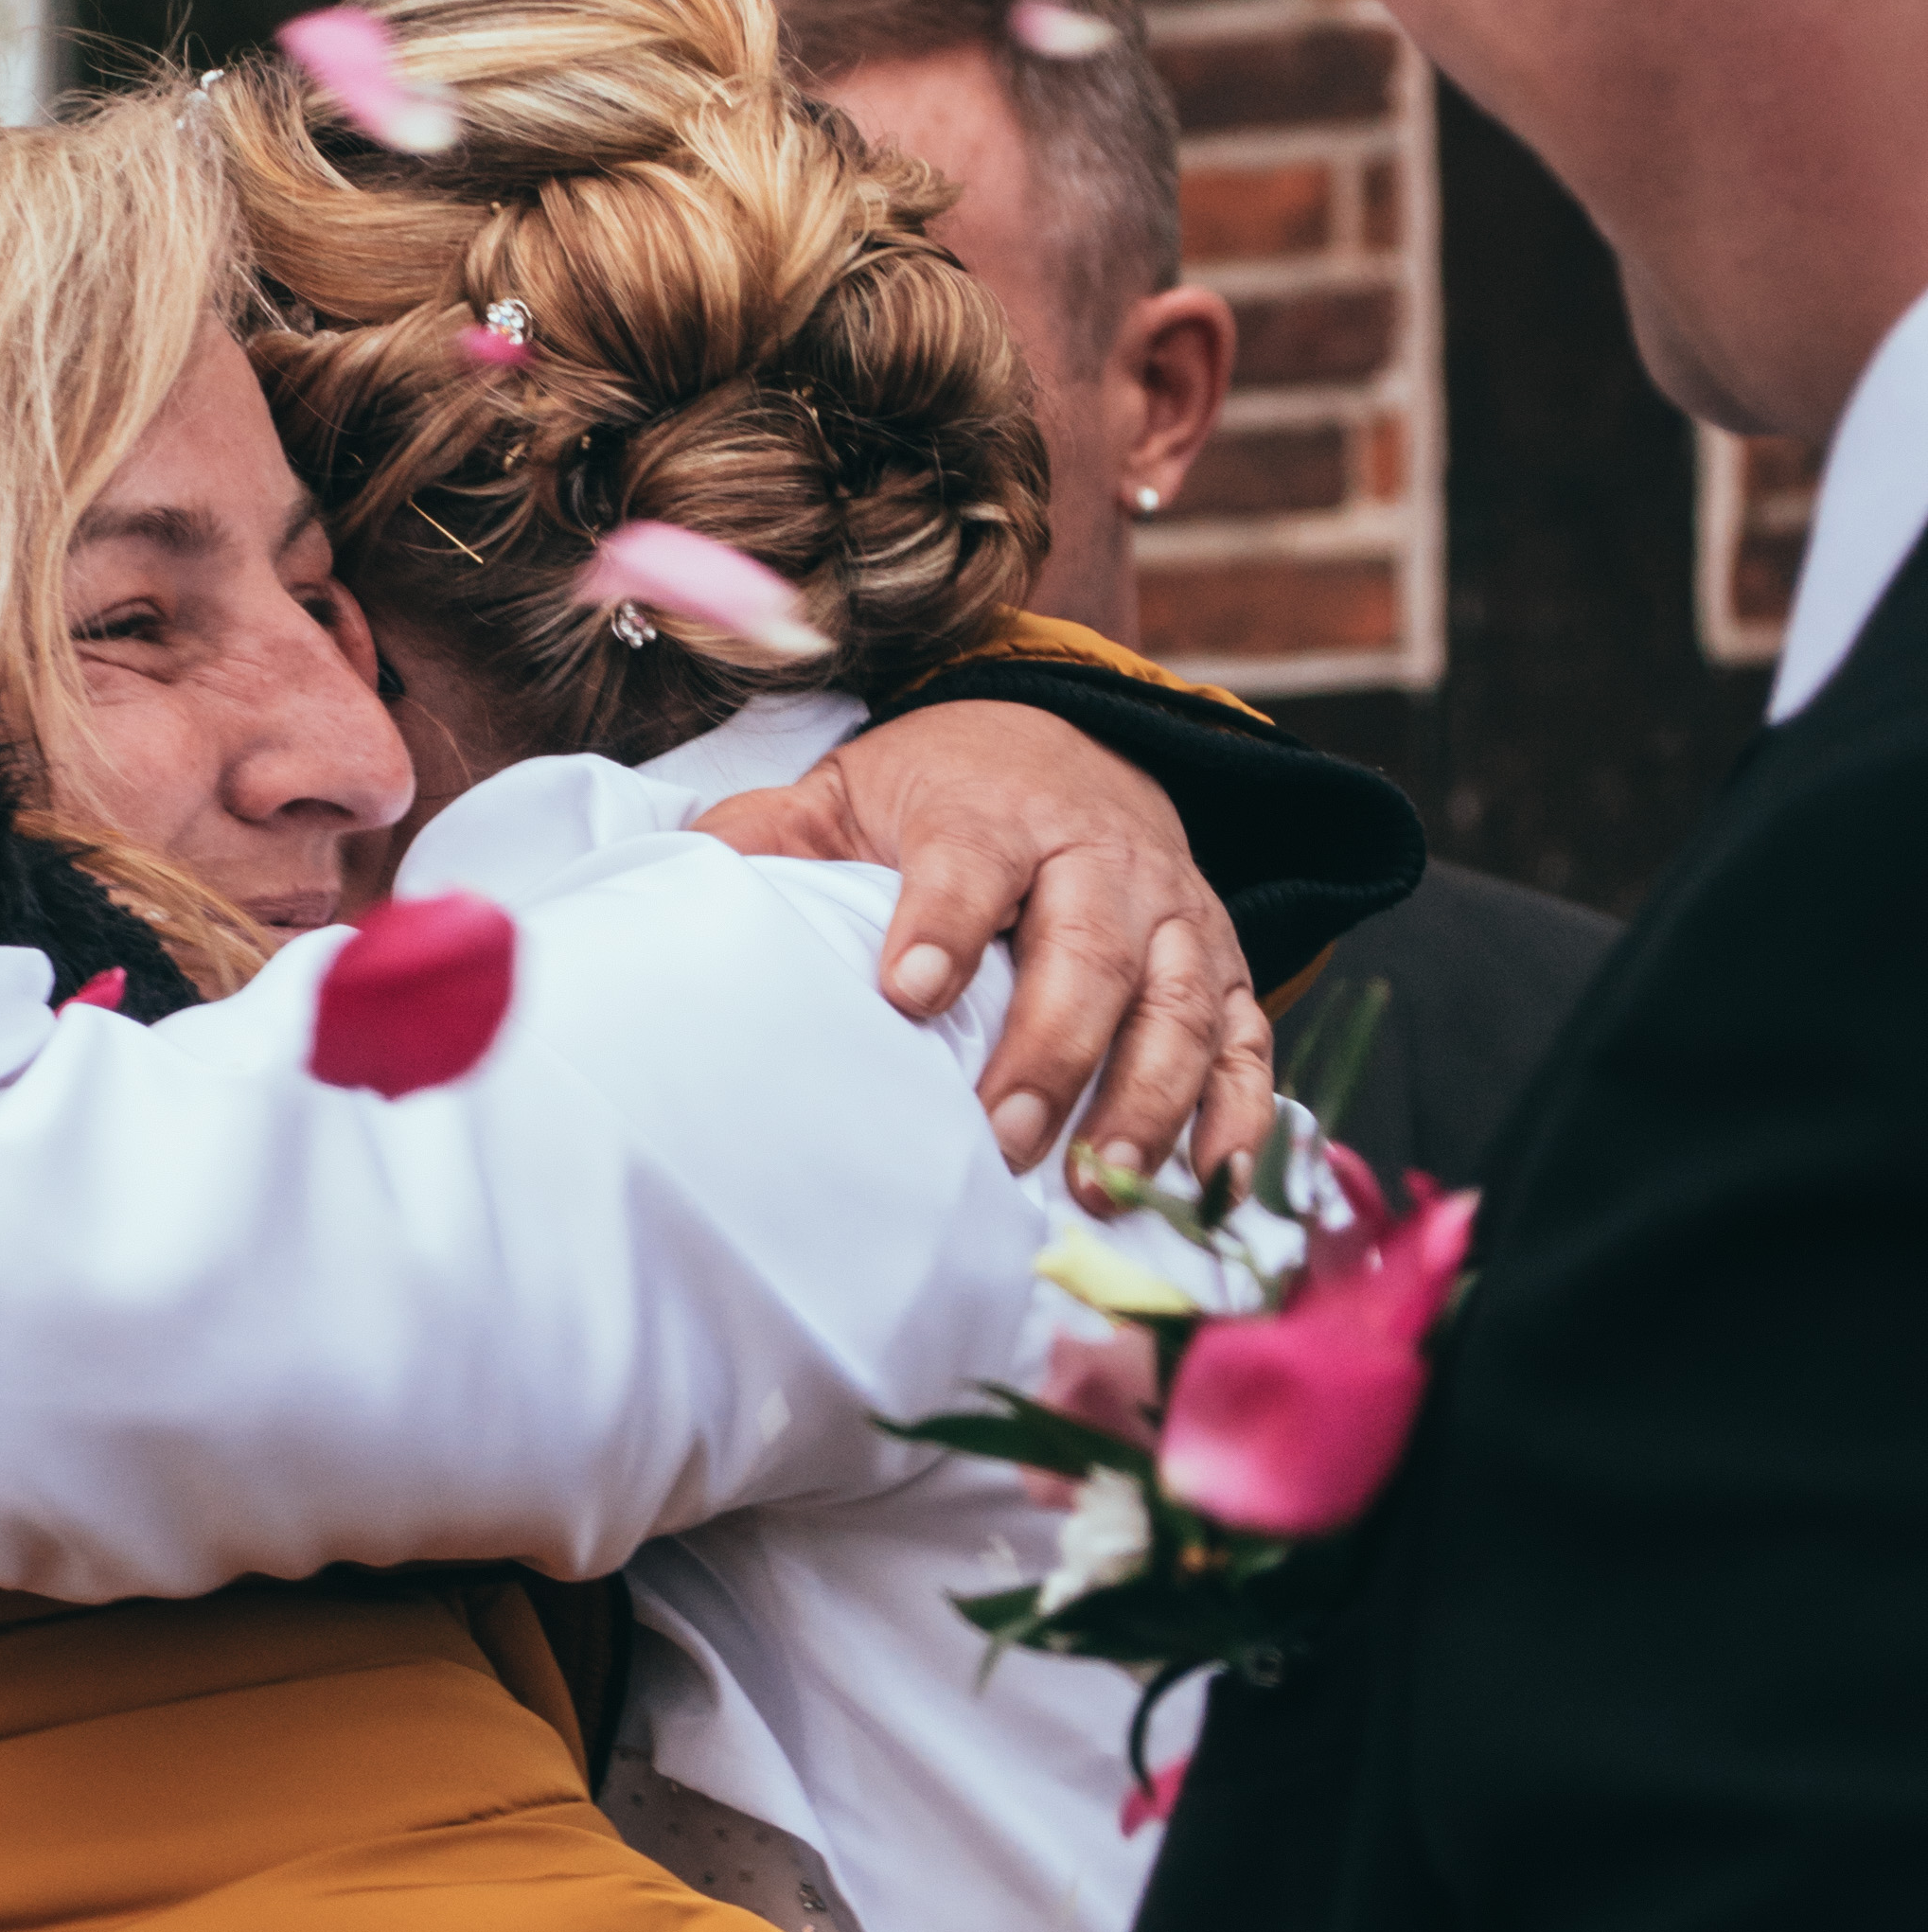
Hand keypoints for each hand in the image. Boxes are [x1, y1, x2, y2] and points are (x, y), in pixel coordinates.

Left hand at [695, 705, 1273, 1187]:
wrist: (1067, 744)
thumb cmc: (940, 795)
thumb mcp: (850, 789)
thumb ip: (773, 834)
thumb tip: (684, 875)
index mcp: (994, 813)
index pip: (970, 864)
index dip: (941, 927)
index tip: (905, 996)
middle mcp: (1100, 859)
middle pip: (1087, 951)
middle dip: (1051, 1052)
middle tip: (1004, 1143)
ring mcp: (1175, 914)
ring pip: (1179, 1003)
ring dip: (1148, 1101)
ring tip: (1103, 1185)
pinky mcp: (1224, 963)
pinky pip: (1248, 1037)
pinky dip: (1244, 1114)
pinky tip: (1216, 1187)